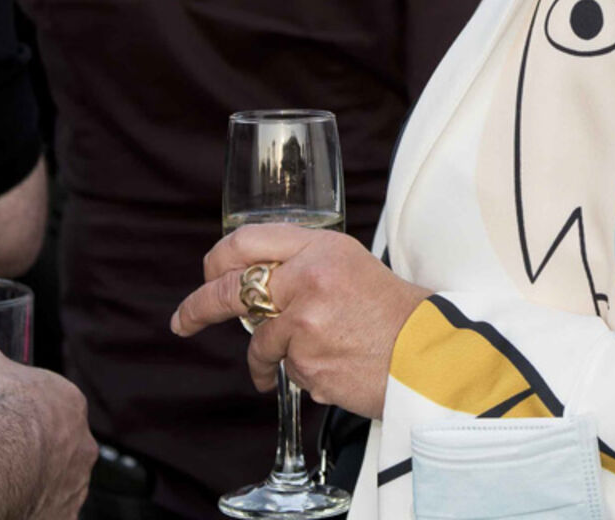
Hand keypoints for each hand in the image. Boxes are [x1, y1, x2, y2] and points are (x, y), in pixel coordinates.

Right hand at [0, 342, 95, 519]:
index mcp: (70, 402)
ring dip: (35, 478)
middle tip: (2, 451)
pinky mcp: (64, 516)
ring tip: (3, 478)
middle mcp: (83, 445)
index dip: (23, 409)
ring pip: (57, 480)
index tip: (1, 416)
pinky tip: (9, 500)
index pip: (50, 403)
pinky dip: (33, 506)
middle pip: (59, 444)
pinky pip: (49, 510)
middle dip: (35, 446)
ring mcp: (76, 484)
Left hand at [171, 224, 431, 419]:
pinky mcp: (308, 363)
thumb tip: (253, 280)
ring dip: (267, 358)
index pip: (247, 240)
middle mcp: (307, 278)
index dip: (217, 258)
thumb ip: (303, 264)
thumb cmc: (394, 312)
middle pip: (231, 289)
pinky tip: (333, 369)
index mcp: (319, 246)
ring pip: (260, 341)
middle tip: (183, 321)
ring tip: (299, 362)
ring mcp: (305, 323)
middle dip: (198, 307)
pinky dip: (302, 374)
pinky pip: (287, 370)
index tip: (206, 273)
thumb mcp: (349, 264)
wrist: (431, 356)